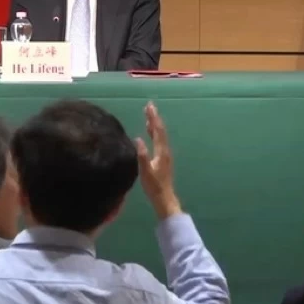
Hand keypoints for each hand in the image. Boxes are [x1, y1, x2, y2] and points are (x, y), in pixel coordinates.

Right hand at [134, 102, 180, 218]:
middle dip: (154, 117)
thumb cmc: (154, 186)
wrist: (164, 197)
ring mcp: (165, 154)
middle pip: (160, 130)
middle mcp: (165, 150)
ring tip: (149, 114)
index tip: (149, 107)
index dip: (153, 118)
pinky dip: (154, 132)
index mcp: (161, 152)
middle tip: (149, 106)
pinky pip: (159, 140)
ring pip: (160, 135)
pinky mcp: (163, 157)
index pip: (157, 131)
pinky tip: (150, 131)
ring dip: (154, 124)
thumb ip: (142, 155)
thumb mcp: (146, 171)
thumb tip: (138, 139)